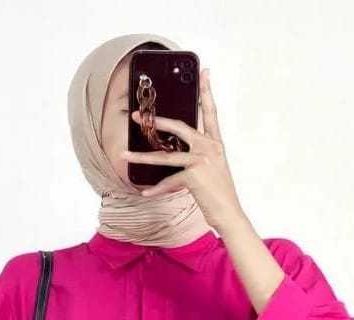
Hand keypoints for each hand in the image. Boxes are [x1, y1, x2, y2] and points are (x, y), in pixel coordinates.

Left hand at [120, 67, 246, 232]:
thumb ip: (197, 157)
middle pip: (179, 127)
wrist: (228, 213)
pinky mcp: (194, 175)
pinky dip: (156, 189)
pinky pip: (168, 181)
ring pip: (165, 155)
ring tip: (124, 153)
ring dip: (142, 155)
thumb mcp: (211, 170)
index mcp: (215, 143)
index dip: (207, 92)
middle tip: (137, 116)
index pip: (210, 112)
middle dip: (156, 122)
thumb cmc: (218, 194)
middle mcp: (209, 147)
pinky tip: (145, 193)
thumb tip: (176, 153)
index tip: (204, 72)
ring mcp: (202, 160)